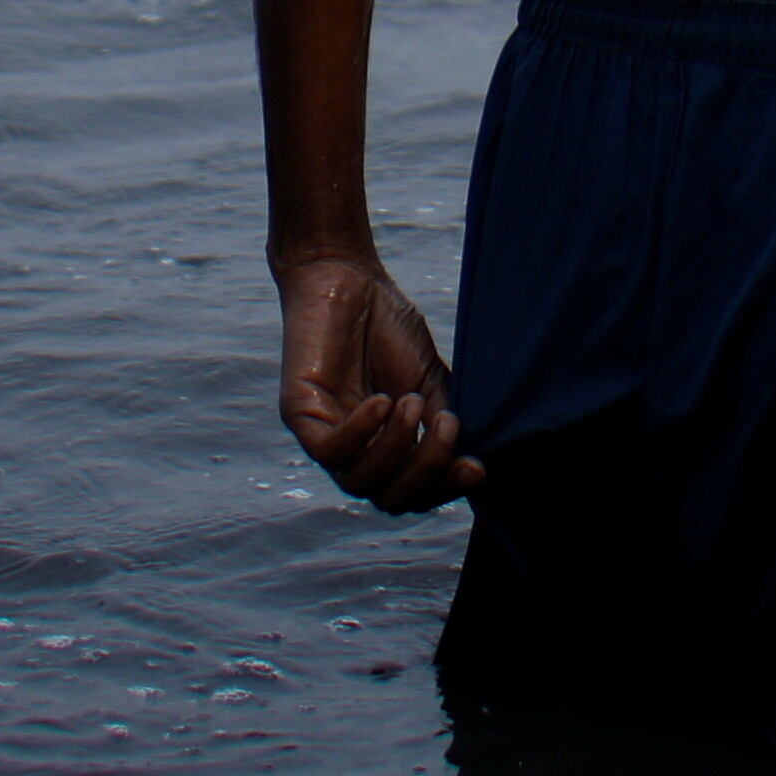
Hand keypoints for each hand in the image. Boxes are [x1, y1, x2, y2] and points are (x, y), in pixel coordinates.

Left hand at [274, 251, 483, 509]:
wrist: (346, 277)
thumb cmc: (388, 327)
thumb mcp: (427, 380)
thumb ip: (441, 422)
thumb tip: (468, 462)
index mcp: (388, 449)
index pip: (415, 493)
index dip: (445, 488)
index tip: (476, 466)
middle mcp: (357, 452)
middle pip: (389, 499)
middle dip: (425, 474)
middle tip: (447, 429)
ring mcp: (327, 436)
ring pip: (359, 482)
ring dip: (396, 450)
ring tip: (413, 404)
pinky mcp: (299, 416)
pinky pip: (328, 450)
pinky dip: (361, 434)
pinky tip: (383, 402)